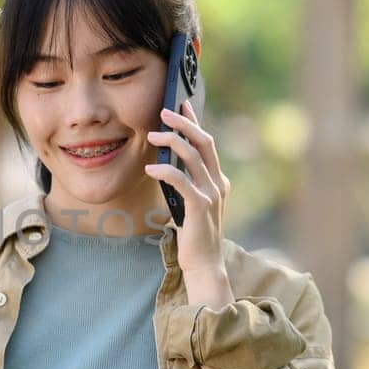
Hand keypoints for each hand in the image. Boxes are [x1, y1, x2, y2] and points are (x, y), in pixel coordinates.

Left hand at [144, 99, 231, 275]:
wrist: (205, 264)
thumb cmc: (195, 235)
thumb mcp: (192, 203)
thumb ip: (187, 183)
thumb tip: (165, 162)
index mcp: (218, 180)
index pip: (207, 143)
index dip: (194, 122)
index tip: (181, 104)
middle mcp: (218, 183)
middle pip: (204, 142)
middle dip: (184, 123)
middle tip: (165, 110)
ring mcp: (211, 194)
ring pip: (192, 156)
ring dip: (172, 142)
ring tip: (152, 135)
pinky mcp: (199, 207)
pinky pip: (181, 180)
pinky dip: (165, 171)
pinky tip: (150, 168)